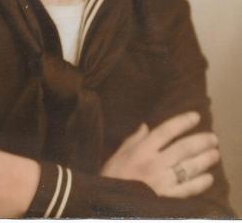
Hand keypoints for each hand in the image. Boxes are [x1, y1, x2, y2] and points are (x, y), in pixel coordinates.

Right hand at [101, 111, 219, 198]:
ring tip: (215, 154)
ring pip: (188, 168)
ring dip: (204, 160)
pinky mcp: (166, 199)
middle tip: (213, 138)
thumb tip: (146, 126)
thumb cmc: (112, 178)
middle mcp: (154, 163)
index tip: (195, 117)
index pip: (166, 131)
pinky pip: (186, 190)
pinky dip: (199, 184)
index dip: (182, 122)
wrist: (107, 205)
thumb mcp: (117, 155)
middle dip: (200, 141)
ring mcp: (162, 182)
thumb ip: (133, 140)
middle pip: (183, 148)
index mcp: (142, 150)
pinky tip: (208, 178)